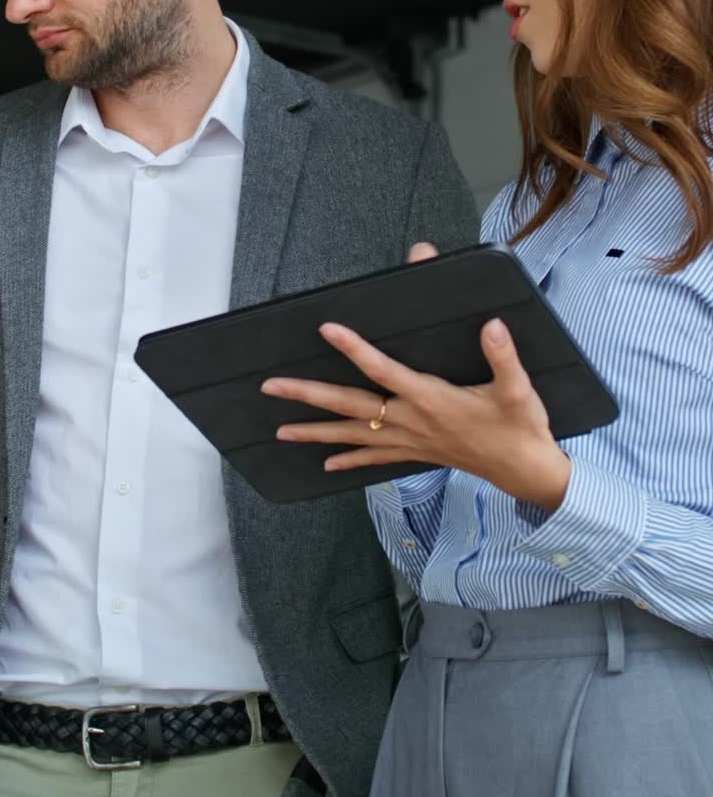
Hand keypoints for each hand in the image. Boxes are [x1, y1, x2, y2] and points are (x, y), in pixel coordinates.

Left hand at [262, 246, 570, 511]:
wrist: (526, 472)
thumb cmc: (520, 428)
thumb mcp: (518, 389)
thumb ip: (504, 355)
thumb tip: (493, 324)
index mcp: (431, 399)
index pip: (383, 370)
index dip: (355, 349)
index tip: (328, 328)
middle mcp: (412, 421)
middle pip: (349, 406)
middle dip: (308, 396)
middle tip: (270, 386)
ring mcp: (410, 440)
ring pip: (352, 435)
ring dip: (314, 431)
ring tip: (279, 430)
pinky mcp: (416, 454)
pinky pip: (372, 457)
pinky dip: (347, 458)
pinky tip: (325, 463)